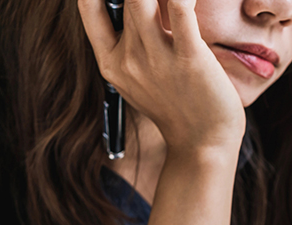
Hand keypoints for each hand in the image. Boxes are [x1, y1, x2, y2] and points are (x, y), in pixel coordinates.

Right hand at [77, 0, 245, 155]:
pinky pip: (181, 11)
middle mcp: (129, 58)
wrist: (203, 145)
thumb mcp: (137, 82)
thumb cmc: (177, 108)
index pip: (88, 7)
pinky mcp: (190, 58)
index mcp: (112, 62)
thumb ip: (127, 48)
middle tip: (157, 4)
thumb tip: (125, 11)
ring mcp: (157, 59)